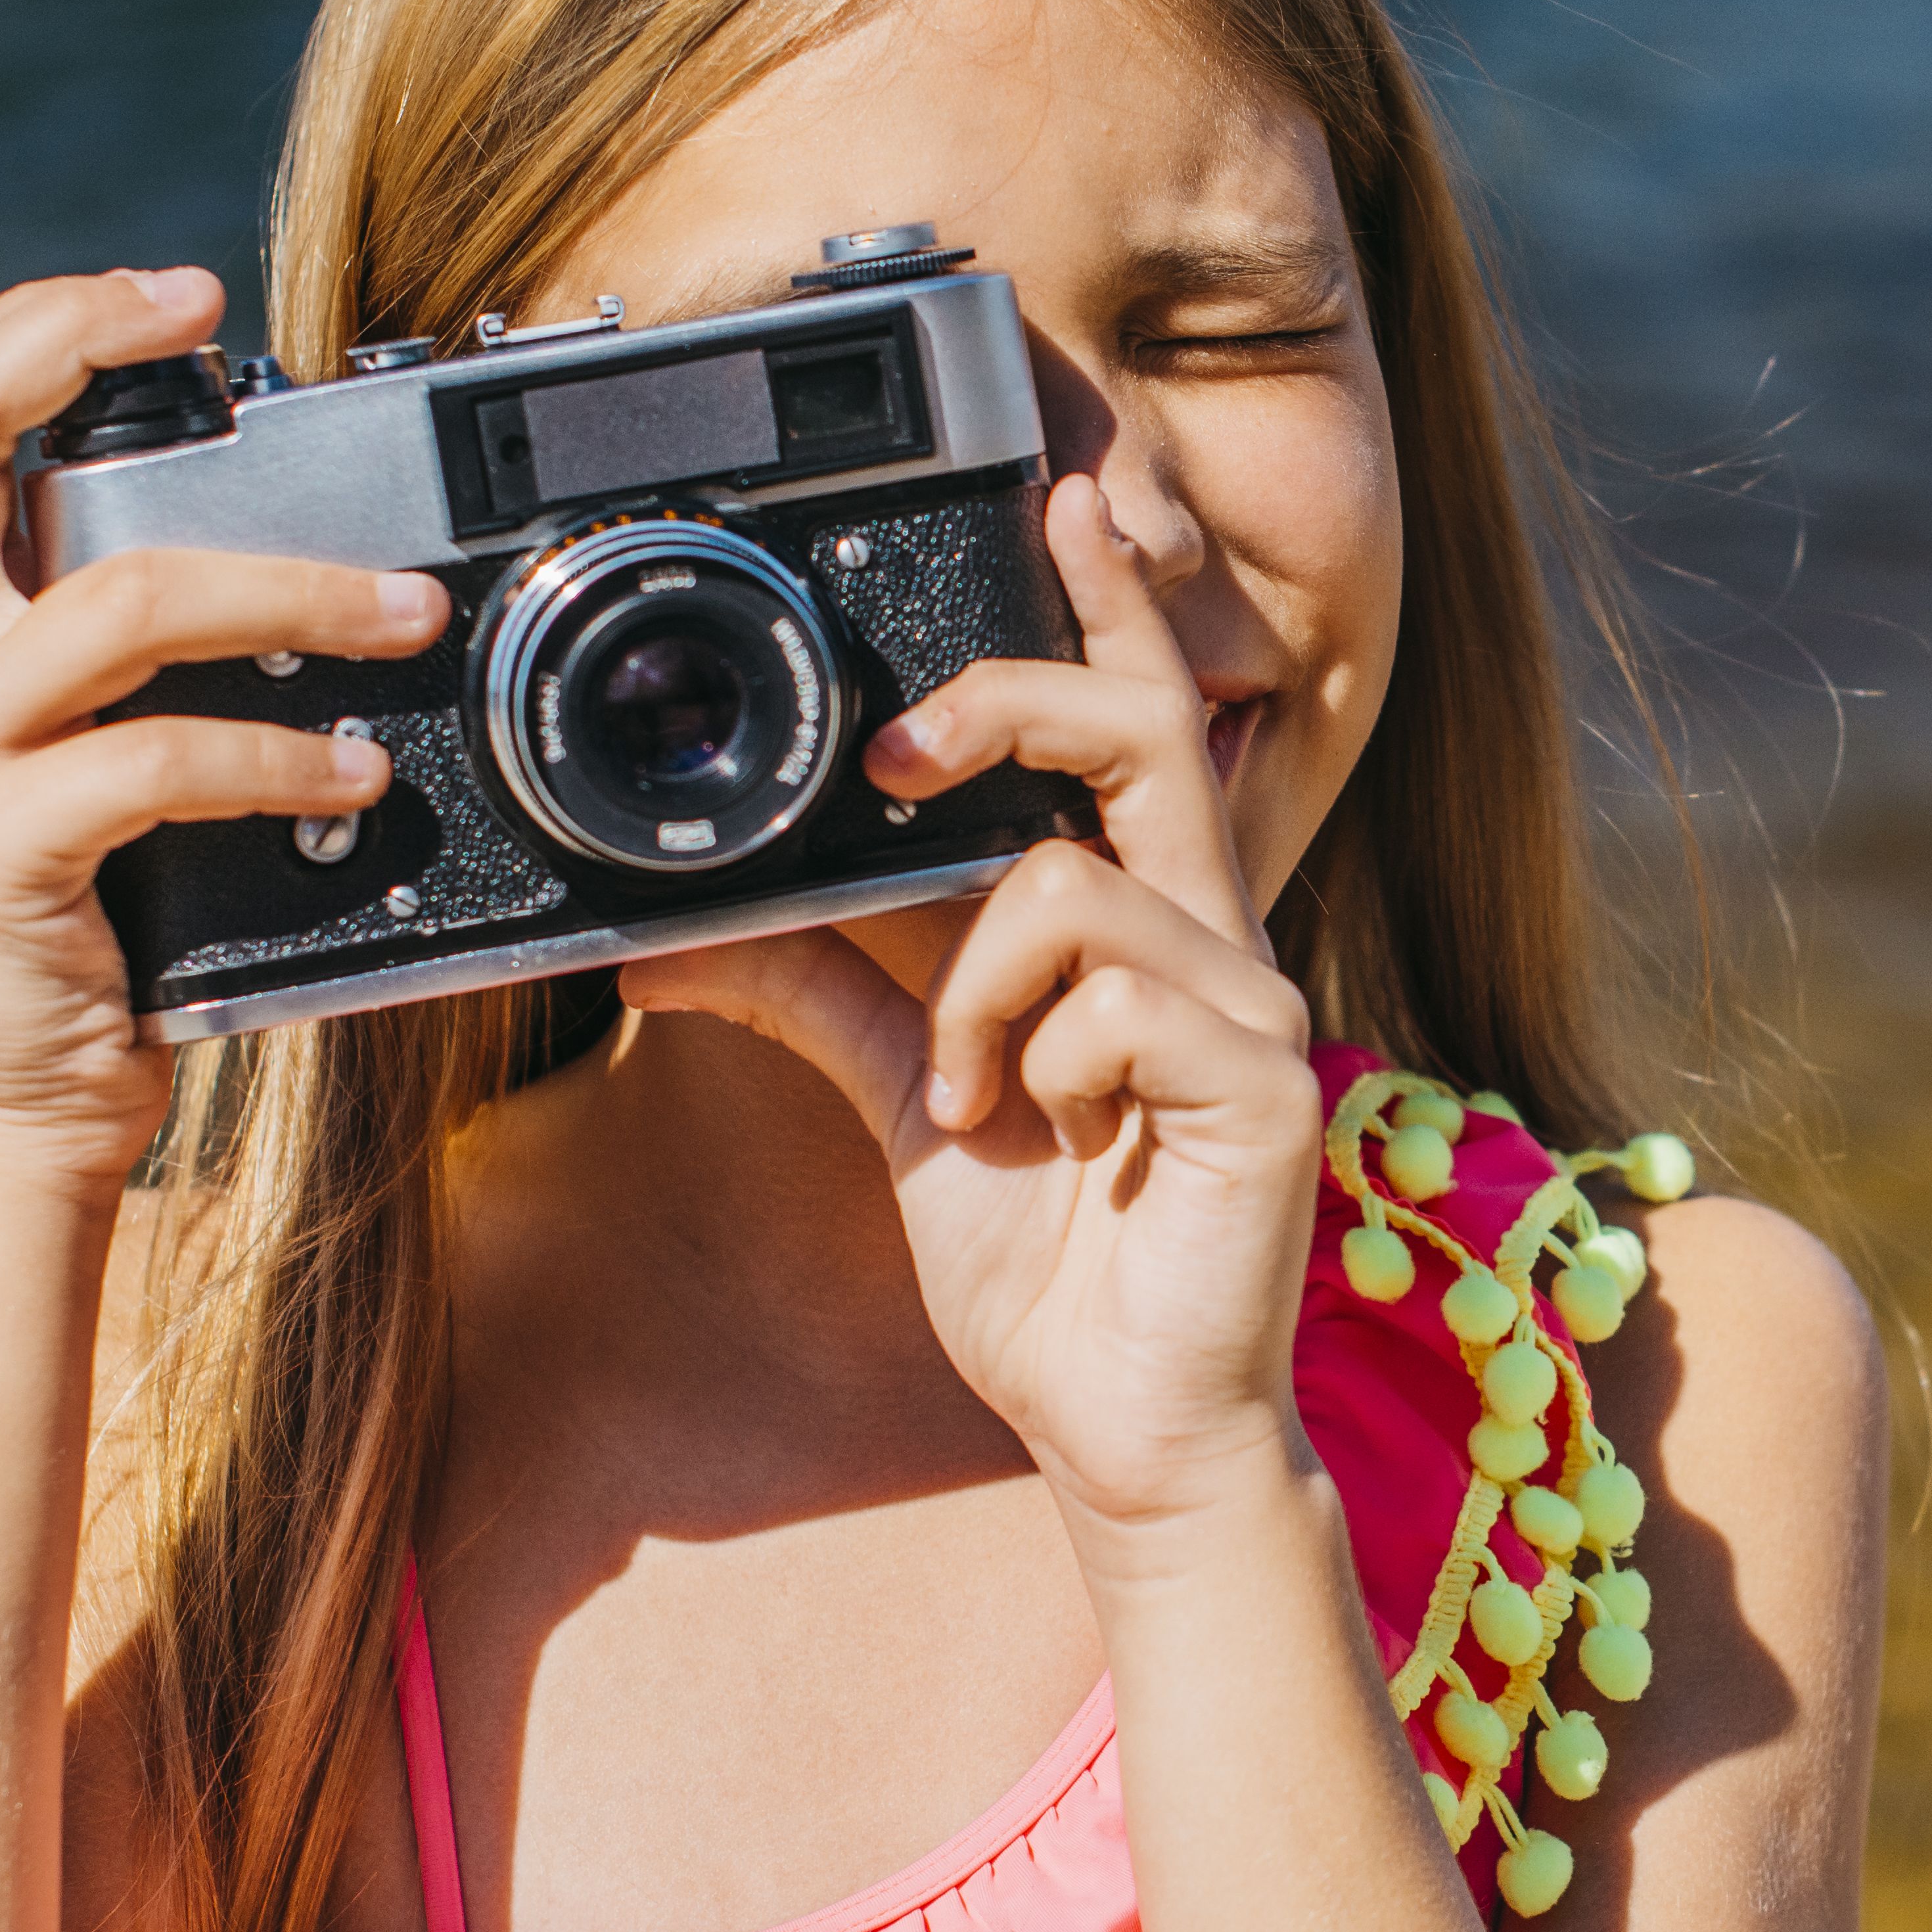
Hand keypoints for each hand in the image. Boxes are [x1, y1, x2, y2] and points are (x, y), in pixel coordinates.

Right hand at [0, 268, 448, 1191]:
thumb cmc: (85, 921)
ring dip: (288, 588)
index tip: (170, 293)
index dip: (38, 323)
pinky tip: (353, 773)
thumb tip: (309, 560)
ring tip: (406, 612)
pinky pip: (156, 759)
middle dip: (83, 350)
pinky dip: (278, 756)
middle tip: (222, 330)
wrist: (9, 1105)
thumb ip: (142, 663)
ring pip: (120, 596)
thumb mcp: (92, 759)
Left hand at [621, 474, 1327, 1534]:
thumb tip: (668, 939)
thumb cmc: (1048, 1274)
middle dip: (1009, 703)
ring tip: (971, 1098)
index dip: (1108, 612)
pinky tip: (1048, 1137)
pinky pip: (1107, 989)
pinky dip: (1035, 1058)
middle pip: (1140, 730)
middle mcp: (1215, 944)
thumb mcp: (908, 1105)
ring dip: (975, 989)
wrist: (1123, 1430)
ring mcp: (1251, 1007)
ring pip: (1071, 879)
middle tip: (900, 762)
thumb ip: (818, 998)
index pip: (1138, 731)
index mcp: (1145, 933)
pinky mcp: (1263, 1081)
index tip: (1064, 501)